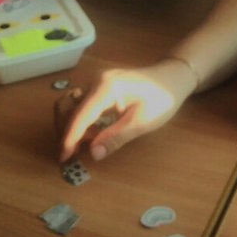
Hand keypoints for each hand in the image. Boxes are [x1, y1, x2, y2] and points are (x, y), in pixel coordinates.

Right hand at [56, 59, 198, 161]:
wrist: (173, 79)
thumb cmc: (162, 100)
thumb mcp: (141, 122)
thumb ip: (116, 138)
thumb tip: (93, 154)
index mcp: (106, 87)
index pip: (81, 115)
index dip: (70, 137)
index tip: (64, 157)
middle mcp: (96, 80)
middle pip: (69, 107)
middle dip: (66, 131)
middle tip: (70, 154)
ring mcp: (97, 81)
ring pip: (73, 105)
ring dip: (73, 127)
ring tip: (80, 147)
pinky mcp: (100, 86)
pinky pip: (83, 104)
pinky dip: (82, 121)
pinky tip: (91, 135)